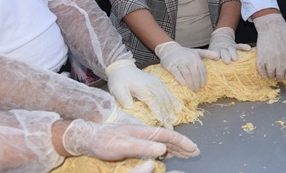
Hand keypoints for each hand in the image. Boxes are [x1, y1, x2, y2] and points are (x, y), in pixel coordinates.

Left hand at [63, 120, 199, 160]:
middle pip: (169, 138)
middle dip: (183, 145)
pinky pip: (157, 145)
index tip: (194, 149)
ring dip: (177, 147)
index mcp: (145, 131)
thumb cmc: (105, 141)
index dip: (183, 142)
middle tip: (196, 153)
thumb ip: (143, 146)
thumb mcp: (124, 145)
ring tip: (187, 153)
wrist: (90, 137)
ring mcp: (141, 136)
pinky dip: (167, 149)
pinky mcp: (136, 141)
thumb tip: (164, 148)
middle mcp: (145, 132)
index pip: (169, 136)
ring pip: (164, 141)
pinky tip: (168, 154)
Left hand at [105, 60, 182, 128]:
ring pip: (167, 96)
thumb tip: (129, 106)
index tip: (163, 123)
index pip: (153, 102)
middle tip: (170, 126)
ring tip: (175, 118)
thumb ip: (123, 98)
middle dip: (167, 114)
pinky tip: (177, 106)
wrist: (122, 67)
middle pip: (162, 101)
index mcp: (142, 88)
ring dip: (171, 108)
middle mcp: (152, 85)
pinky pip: (168, 91)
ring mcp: (156, 83)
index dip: (159, 112)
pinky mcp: (157, 82)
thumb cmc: (118, 80)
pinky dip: (173, 99)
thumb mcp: (117, 89)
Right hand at [155, 41, 218, 91]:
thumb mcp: (197, 51)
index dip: (203, 79)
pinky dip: (180, 79)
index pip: (202, 70)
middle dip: (197, 83)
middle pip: (195, 73)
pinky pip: (176, 73)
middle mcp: (188, 59)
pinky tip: (184, 85)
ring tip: (192, 90)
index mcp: (195, 57)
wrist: (169, 49)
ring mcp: (179, 62)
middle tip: (197, 90)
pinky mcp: (171, 65)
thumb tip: (218, 56)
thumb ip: (207, 54)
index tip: (203, 86)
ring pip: (187, 74)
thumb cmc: (185, 53)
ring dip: (191, 83)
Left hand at [207, 27, 250, 63]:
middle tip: (226, 60)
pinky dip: (243, 47)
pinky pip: (240, 46)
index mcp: (216, 51)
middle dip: (225, 56)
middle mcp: (223, 49)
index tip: (217, 58)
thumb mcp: (210, 52)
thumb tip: (197, 69)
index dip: (216, 55)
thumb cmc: (215, 49)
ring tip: (235, 58)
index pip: (216, 53)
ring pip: (232, 49)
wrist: (220, 37)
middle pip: (224, 52)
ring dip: (233, 53)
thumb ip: (205, 58)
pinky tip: (248, 48)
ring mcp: (229, 47)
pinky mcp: (235, 45)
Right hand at [252, 13, 285, 85]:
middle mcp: (280, 61)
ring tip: (273, 73)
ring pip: (270, 75)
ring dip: (272, 76)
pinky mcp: (261, 57)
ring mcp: (269, 60)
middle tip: (280, 75)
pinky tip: (265, 73)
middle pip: (280, 76)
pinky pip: (261, 70)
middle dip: (281, 77)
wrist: (271, 25)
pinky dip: (263, 74)